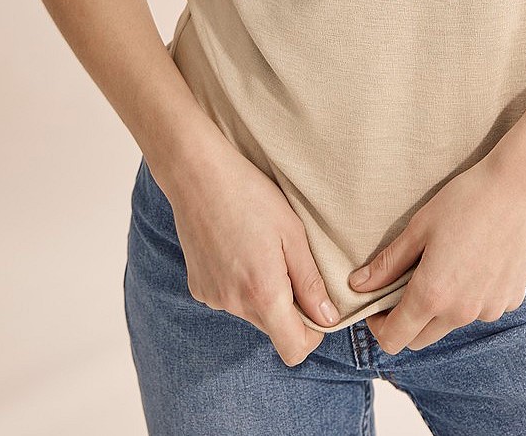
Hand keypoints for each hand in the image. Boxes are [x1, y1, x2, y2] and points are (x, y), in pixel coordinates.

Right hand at [158, 130, 341, 366]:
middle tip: (288, 261)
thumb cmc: (251, 196)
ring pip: (251, 312)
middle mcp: (234, 305)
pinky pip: (229, 298)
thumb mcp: (293, 233)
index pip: (293, 350)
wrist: (198, 175)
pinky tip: (237, 248)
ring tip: (260, 248)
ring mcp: (212, 298)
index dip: (312, 335)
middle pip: (273, 328)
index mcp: (263, 294)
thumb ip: (311, 282)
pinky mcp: (198, 288)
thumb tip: (327, 318)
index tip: (316, 305)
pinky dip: (239, 283)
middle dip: (288, 306)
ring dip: (263, 292)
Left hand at [349, 149, 525, 352]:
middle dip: (406, 320)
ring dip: (441, 308)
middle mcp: (461, 312)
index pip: (394, 339)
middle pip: (421, 338)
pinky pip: (482, 308)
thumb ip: (388, 263)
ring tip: (445, 264)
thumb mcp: (420, 227)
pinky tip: (476, 261)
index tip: (377, 305)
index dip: (378, 326)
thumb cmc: (467, 200)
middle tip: (406, 284)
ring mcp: (490, 309)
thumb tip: (357, 285)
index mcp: (432, 295)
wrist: (522, 187)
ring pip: (453, 323)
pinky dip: (472, 296)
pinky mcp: (511, 300)